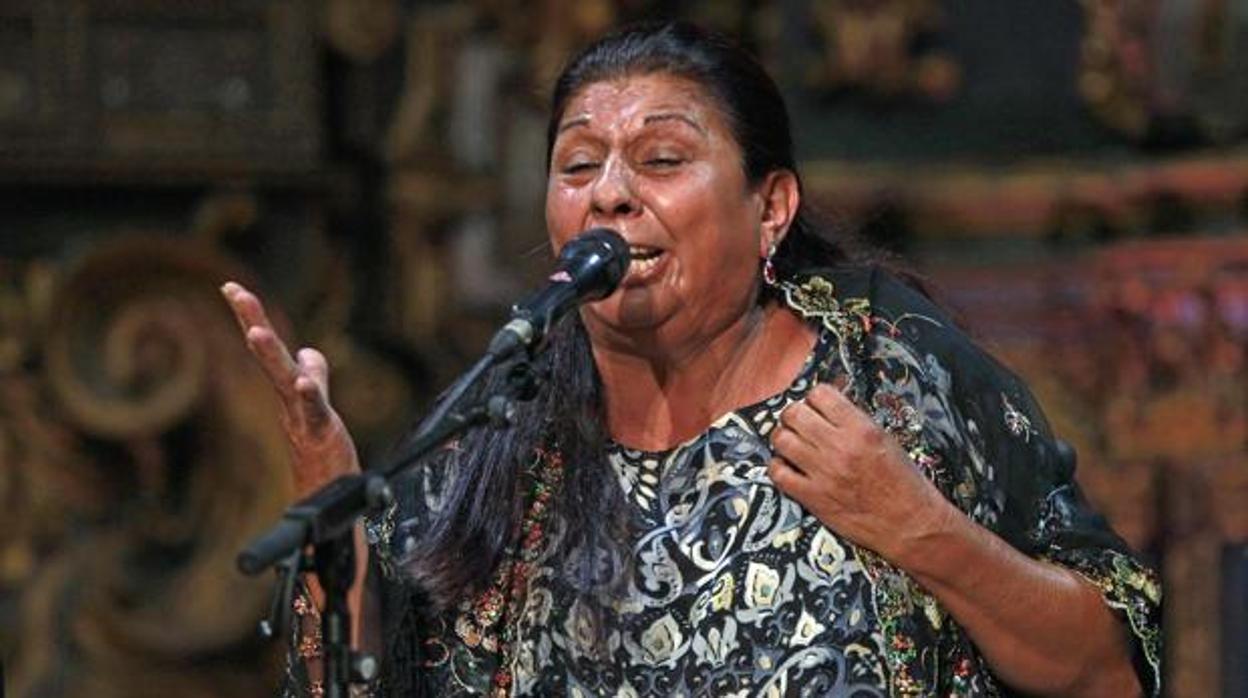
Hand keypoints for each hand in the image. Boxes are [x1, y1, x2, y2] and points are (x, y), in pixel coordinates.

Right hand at [221, 281, 359, 497]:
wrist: (327, 501)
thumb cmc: (322, 456)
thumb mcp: (319, 410)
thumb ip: (317, 379)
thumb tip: (310, 353)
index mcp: (290, 391)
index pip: (271, 349)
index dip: (253, 318)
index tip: (231, 287)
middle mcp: (290, 401)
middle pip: (270, 356)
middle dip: (252, 321)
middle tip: (234, 291)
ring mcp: (302, 418)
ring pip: (284, 381)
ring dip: (270, 357)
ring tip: (257, 332)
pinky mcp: (321, 433)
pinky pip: (314, 411)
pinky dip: (309, 395)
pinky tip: (304, 382)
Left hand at [768, 381, 956, 566]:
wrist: (911, 524)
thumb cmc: (905, 485)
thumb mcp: (887, 441)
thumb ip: (856, 422)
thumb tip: (831, 408)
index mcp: (862, 430)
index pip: (821, 394)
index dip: (815, 398)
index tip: (816, 405)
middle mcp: (840, 447)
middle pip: (795, 413)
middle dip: (795, 414)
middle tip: (799, 422)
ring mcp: (823, 473)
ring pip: (781, 440)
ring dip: (784, 438)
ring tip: (792, 443)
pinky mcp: (813, 497)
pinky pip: (778, 474)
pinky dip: (778, 467)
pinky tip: (788, 467)